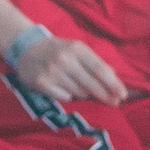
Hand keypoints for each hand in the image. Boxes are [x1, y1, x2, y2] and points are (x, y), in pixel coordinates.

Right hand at [9, 32, 127, 105]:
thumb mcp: (77, 49)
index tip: (123, 95)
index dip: (113, 84)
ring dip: (84, 95)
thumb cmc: (58, 50)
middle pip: (91, 84)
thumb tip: (114, 78)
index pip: (100, 69)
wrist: (26, 47)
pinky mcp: (41, 82)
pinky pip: (63, 97)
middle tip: (115, 103)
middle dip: (106, 95)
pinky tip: (65, 90)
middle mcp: (65, 59)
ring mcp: (52, 71)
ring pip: (78, 93)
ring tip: (83, 90)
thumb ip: (95, 62)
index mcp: (77, 49)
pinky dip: (68, 96)